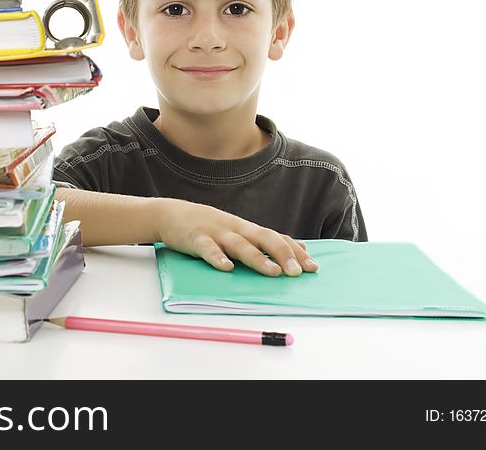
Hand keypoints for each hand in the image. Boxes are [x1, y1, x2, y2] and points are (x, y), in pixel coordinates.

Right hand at [152, 198, 318, 275]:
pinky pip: (208, 249)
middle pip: (264, 238)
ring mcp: (216, 233)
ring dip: (257, 258)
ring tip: (272, 272)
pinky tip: (226, 268)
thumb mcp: (238, 230)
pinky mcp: (196, 239)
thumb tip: (300, 246)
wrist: (171, 213)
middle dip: (283, 254)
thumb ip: (266, 240)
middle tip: (298, 272)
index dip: (295, 252)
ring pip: (240, 245)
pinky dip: (217, 258)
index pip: (277, 238)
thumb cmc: (208, 226)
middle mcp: (236, 229)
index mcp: (247, 229)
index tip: (313, 267)